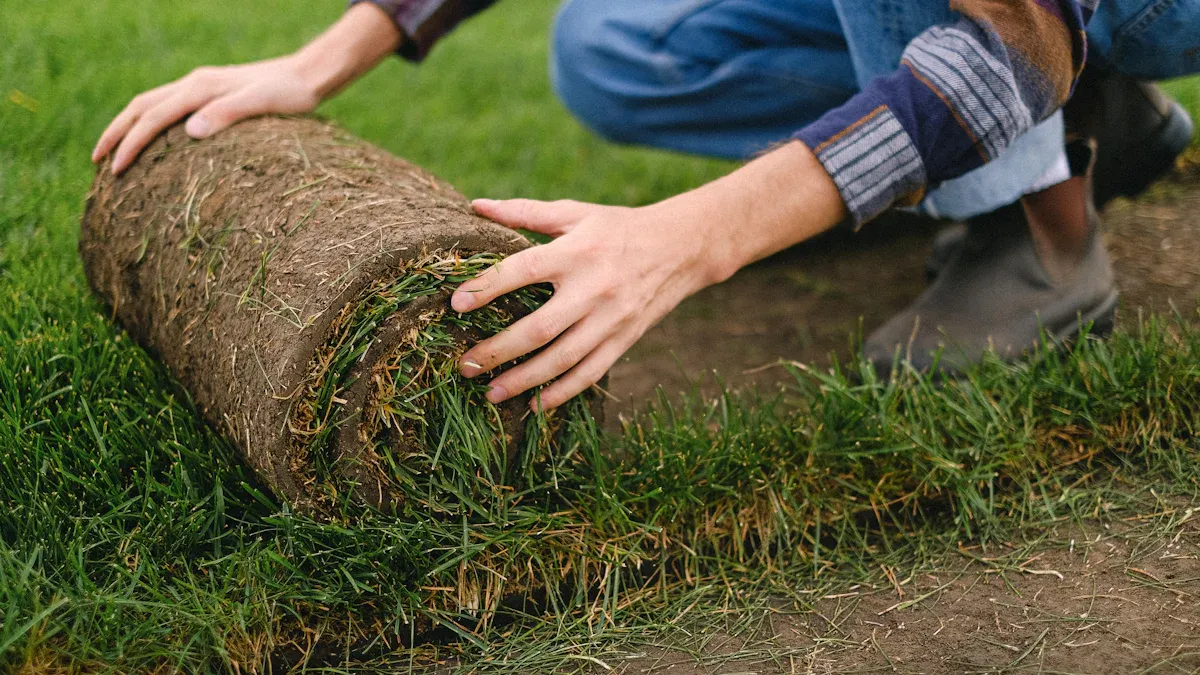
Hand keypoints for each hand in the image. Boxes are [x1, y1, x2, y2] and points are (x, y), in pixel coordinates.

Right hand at [92, 58, 321, 173]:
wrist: (309, 75)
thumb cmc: (290, 94)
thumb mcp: (263, 104)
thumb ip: (228, 114)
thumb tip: (190, 131)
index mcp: (200, 88)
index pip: (153, 117)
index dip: (131, 143)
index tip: (115, 170)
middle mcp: (195, 83)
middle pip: (140, 106)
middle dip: (116, 133)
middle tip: (97, 163)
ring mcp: (201, 86)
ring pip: (151, 104)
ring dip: (128, 126)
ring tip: (114, 153)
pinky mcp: (211, 93)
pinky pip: (169, 106)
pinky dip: (150, 122)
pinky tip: (153, 141)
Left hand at [453, 198, 732, 411]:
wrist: (681, 247)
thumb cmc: (617, 227)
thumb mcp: (575, 213)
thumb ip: (525, 212)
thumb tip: (476, 206)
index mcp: (575, 252)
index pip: (522, 270)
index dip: (487, 287)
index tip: (456, 304)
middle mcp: (592, 288)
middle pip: (538, 328)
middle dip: (497, 350)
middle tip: (465, 364)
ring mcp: (610, 319)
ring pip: (562, 359)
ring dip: (524, 380)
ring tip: (491, 393)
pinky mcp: (624, 340)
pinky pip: (590, 373)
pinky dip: (562, 393)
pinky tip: (535, 405)